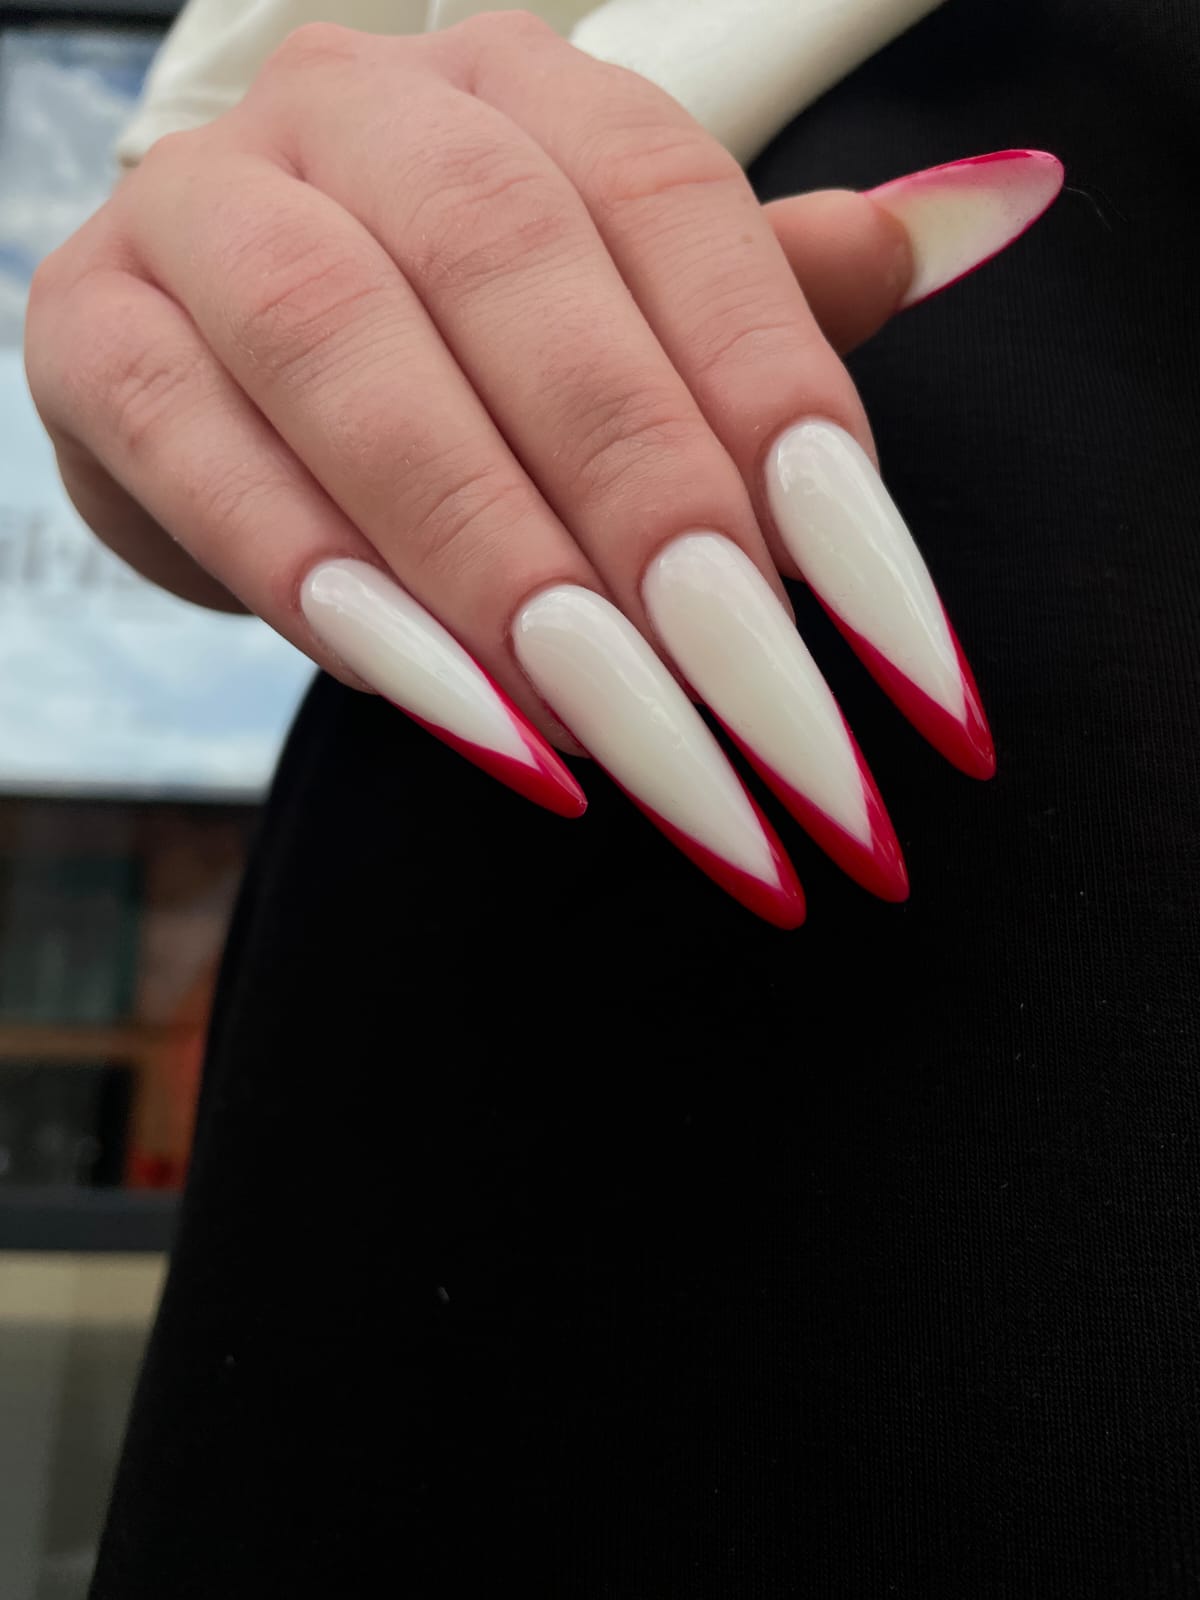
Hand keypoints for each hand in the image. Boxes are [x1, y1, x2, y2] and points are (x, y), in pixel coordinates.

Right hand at [25, 11, 1060, 924]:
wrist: (234, 372)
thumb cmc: (461, 356)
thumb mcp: (619, 316)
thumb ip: (765, 295)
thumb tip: (958, 229)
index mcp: (517, 89)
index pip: (673, 205)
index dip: (778, 396)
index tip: (877, 610)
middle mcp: (361, 112)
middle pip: (517, 273)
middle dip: (643, 492)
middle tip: (750, 685)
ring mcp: (206, 211)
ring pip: (349, 357)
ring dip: (488, 552)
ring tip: (605, 721)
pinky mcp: (94, 335)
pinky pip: (203, 455)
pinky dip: (323, 585)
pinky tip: (443, 701)